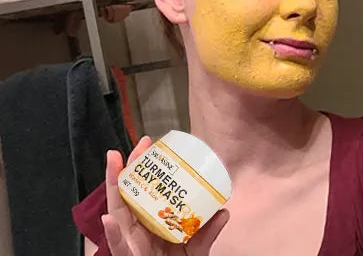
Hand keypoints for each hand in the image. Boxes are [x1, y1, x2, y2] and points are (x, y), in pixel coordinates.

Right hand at [103, 137, 228, 255]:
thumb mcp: (195, 250)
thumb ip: (207, 232)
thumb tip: (224, 211)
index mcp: (151, 224)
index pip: (144, 191)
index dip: (145, 169)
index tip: (151, 144)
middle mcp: (137, 230)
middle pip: (129, 195)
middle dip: (130, 167)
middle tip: (139, 144)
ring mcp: (130, 244)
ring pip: (118, 213)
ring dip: (114, 187)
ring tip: (114, 163)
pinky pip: (119, 249)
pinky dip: (113, 234)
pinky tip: (109, 218)